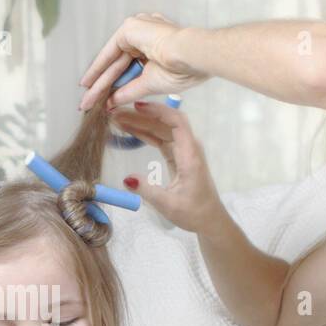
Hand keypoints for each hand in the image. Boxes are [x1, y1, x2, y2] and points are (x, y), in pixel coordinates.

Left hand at [78, 13, 205, 109]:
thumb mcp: (149, 84)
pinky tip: (89, 82)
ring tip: (87, 100)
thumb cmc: (183, 69)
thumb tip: (112, 102)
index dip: (114, 85)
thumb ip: (128, 91)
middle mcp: (146, 35)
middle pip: (118, 66)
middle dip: (102, 86)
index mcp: (156, 46)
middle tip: (88, 104)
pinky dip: (98, 67)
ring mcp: (139, 29)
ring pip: (113, 62)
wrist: (191, 56)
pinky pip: (110, 51)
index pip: (129, 68)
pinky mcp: (131, 28)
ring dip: (98, 82)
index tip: (102, 100)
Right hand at [110, 102, 227, 232]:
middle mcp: (188, 148)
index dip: (158, 111)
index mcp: (190, 155)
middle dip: (141, 115)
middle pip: (165, 122)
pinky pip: (160, 139)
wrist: (209, 219)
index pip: (176, 122)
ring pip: (161, 129)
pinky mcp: (177, 156)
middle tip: (116, 113)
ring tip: (117, 119)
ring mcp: (183, 151)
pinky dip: (145, 134)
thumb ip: (147, 190)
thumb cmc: (194, 213)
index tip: (136, 106)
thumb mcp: (168, 204)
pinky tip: (129, 130)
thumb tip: (126, 179)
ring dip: (141, 123)